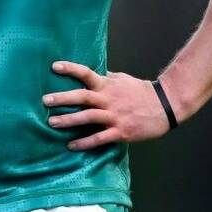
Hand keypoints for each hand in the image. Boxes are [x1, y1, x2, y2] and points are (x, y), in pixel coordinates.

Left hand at [42, 61, 172, 150]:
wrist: (165, 106)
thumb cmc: (141, 91)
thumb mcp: (122, 79)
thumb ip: (105, 77)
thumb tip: (89, 73)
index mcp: (108, 85)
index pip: (86, 73)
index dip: (71, 69)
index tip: (54, 66)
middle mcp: (109, 99)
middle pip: (82, 97)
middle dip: (62, 99)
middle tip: (45, 101)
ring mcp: (115, 116)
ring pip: (88, 118)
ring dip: (69, 121)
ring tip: (52, 122)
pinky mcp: (121, 132)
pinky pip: (100, 138)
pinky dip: (85, 142)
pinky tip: (71, 145)